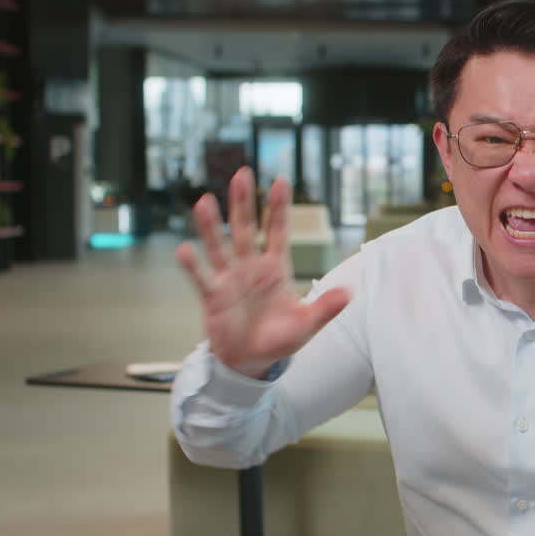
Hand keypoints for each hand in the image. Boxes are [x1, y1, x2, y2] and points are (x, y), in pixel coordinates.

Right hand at [175, 167, 349, 377]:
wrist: (251, 361)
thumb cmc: (279, 340)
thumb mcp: (307, 324)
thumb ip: (326, 308)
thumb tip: (349, 293)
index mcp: (275, 269)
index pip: (278, 232)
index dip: (278, 208)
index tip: (280, 181)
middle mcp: (251, 267)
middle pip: (245, 229)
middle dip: (244, 203)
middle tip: (242, 174)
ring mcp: (230, 279)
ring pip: (220, 246)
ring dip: (211, 225)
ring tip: (204, 202)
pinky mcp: (213, 296)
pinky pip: (203, 277)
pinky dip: (193, 265)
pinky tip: (185, 249)